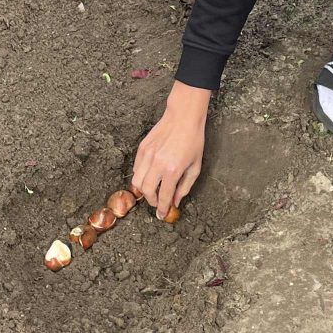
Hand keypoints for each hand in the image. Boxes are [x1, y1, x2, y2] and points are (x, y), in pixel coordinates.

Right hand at [132, 81, 209, 218]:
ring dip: (144, 189)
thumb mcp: (195, 166)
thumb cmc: (193, 140)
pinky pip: (136, 168)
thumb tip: (176, 201)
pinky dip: (140, 175)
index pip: (164, 197)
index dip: (162, 208)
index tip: (162, 214)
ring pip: (137, 181)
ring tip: (153, 189)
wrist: (184, 117)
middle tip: (158, 201)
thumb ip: (185, 186)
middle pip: (147, 191)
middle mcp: (157, 164)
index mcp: (173, 170)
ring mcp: (148, 155)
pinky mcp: (142, 148)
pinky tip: (150, 174)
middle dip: (151, 201)